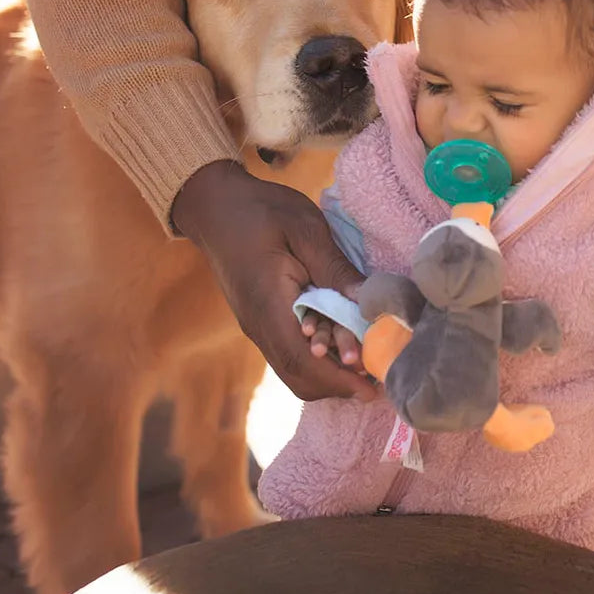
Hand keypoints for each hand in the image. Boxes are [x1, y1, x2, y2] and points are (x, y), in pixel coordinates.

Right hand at [172, 160, 376, 401]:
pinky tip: (344, 342)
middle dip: (339, 384)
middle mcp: (260, 326)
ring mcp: (258, 326)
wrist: (215, 206)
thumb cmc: (261, 210)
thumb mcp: (305, 228)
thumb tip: (370, 303)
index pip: (302, 361)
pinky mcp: (261, 320)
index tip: (373, 387)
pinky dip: (319, 357)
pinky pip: (290, 351)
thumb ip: (335, 269)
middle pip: (299, 376)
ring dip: (330, 373)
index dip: (338, 381)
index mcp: (268, 305)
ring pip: (294, 368)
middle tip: (379, 374)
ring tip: (367, 361)